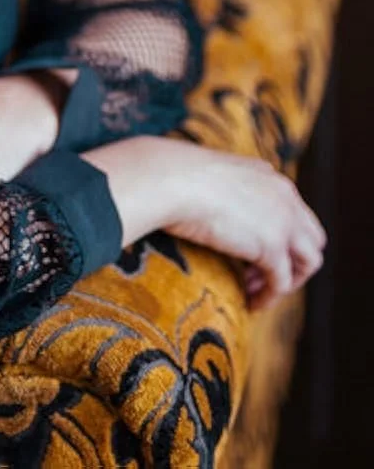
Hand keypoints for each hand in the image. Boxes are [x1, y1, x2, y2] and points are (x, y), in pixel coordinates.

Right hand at [164, 147, 325, 310]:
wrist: (169, 180)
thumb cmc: (172, 176)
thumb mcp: (209, 175)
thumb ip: (222, 188)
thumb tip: (202, 201)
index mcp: (267, 175)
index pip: (293, 211)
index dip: (279, 234)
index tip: (252, 249)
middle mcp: (284, 195)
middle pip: (311, 237)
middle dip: (293, 259)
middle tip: (260, 273)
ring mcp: (282, 221)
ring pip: (308, 261)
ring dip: (287, 280)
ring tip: (256, 290)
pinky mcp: (271, 246)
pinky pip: (282, 282)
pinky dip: (269, 297)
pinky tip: (250, 304)